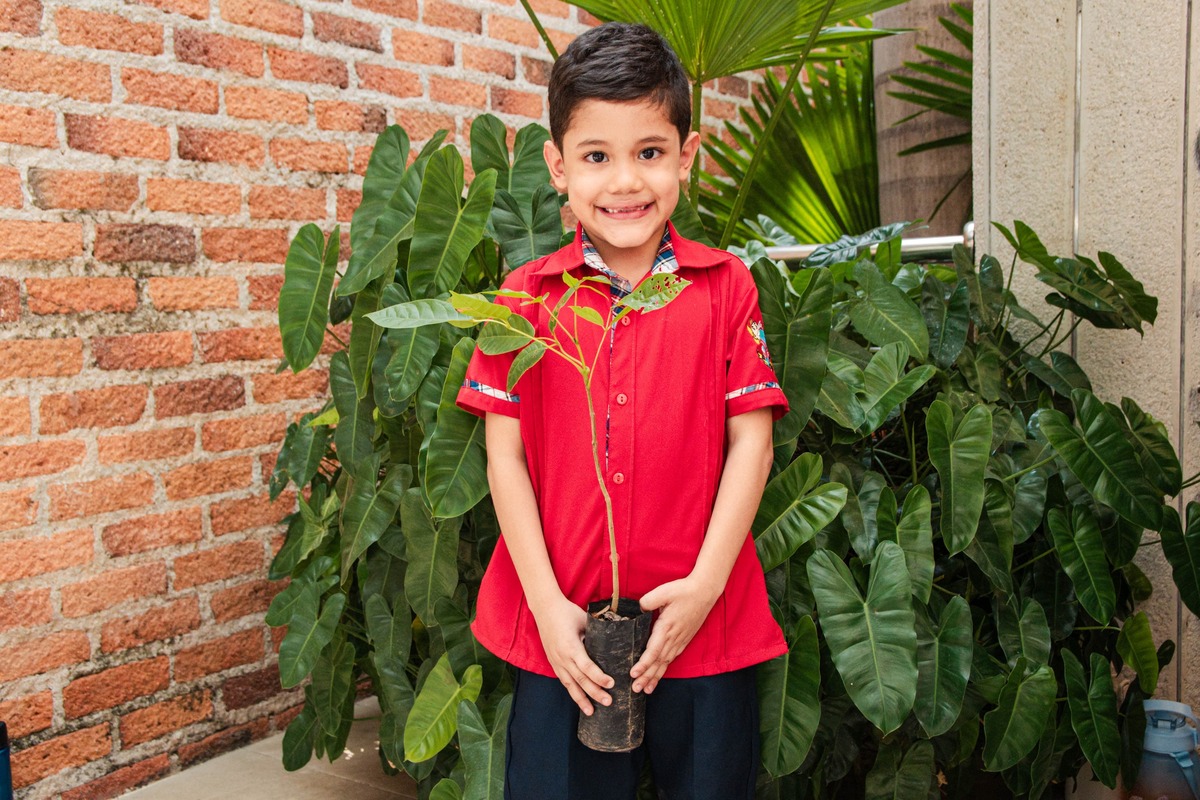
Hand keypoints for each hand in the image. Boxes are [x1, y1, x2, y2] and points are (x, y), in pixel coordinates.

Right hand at [533, 595, 613, 715]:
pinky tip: (579, 699)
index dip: (599, 677)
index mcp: (570, 646)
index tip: (611, 684)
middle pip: (580, 680)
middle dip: (594, 693)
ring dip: (580, 699)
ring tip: (591, 712)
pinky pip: (564, 680)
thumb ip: (596, 633)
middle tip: (608, 702)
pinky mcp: (553, 662)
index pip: (587, 666)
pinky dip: (572, 691)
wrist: (545, 608)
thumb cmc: (567, 612)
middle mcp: (562, 657)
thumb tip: (612, 642)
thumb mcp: (584, 620)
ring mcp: (556, 661)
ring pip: (569, 684)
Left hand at [630, 576, 718, 693]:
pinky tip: (659, 675)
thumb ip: (647, 601)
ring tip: (646, 689)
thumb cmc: (683, 590)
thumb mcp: (663, 592)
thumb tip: (639, 610)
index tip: (633, 674)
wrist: (705, 591)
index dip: (643, 664)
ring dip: (655, 677)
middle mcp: (674, 637)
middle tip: (635, 689)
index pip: (653, 651)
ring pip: (665, 663)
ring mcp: (680, 640)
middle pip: (658, 662)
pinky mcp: (684, 639)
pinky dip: (664, 669)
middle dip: (646, 677)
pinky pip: (672, 658)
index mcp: (666, 627)